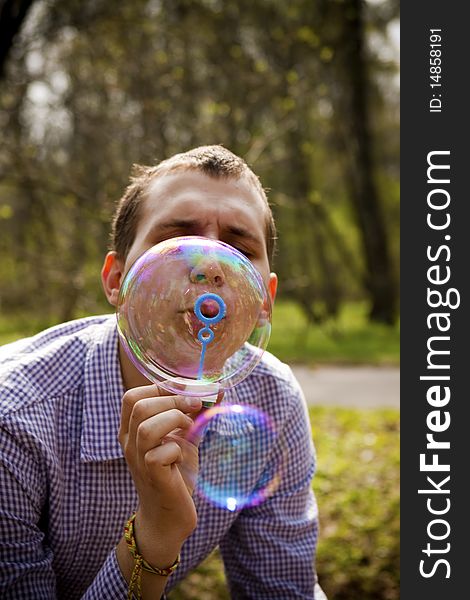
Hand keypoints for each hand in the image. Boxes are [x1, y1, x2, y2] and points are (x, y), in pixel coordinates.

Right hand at [119, 384, 201, 562]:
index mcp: (132, 429)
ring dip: (174, 420)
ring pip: (146, 427)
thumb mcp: (185, 437)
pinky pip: (159, 454)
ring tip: (190, 427)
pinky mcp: (152, 476)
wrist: (169, 516)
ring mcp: (138, 460)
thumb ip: (195, 414)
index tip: (186, 389)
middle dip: (172, 400)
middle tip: (195, 406)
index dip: (160, 387)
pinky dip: (176, 448)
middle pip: (139, 405)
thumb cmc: (176, 473)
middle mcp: (129, 443)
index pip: (132, 396)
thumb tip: (218, 389)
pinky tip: (182, 456)